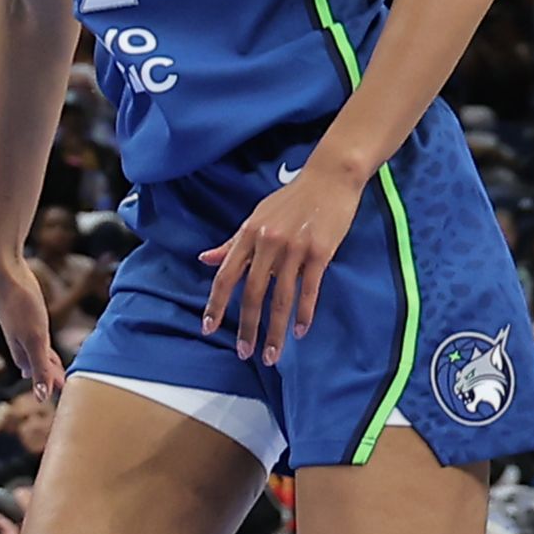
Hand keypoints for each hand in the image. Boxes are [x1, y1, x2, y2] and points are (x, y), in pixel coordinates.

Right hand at [0, 250, 60, 388]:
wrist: (4, 272)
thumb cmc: (19, 304)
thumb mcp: (35, 339)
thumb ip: (40, 368)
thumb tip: (42, 398)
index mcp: (23, 351)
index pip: (39, 375)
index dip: (50, 384)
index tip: (64, 392)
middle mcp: (20, 341)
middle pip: (37, 364)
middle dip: (49, 374)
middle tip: (65, 384)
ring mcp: (22, 327)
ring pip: (36, 350)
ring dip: (47, 360)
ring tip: (57, 368)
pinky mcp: (26, 312)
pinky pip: (37, 334)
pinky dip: (43, 343)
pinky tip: (42, 340)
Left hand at [199, 153, 366, 362]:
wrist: (329, 178)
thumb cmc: (291, 199)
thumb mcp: (256, 217)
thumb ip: (232, 243)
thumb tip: (205, 259)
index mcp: (248, 235)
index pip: (226, 275)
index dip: (216, 303)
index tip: (207, 328)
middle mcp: (267, 242)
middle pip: (252, 293)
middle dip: (247, 327)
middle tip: (244, 353)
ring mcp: (294, 248)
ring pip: (280, 297)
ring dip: (275, 330)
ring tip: (272, 354)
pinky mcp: (319, 251)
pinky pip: (309, 289)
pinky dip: (303, 313)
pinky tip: (299, 332)